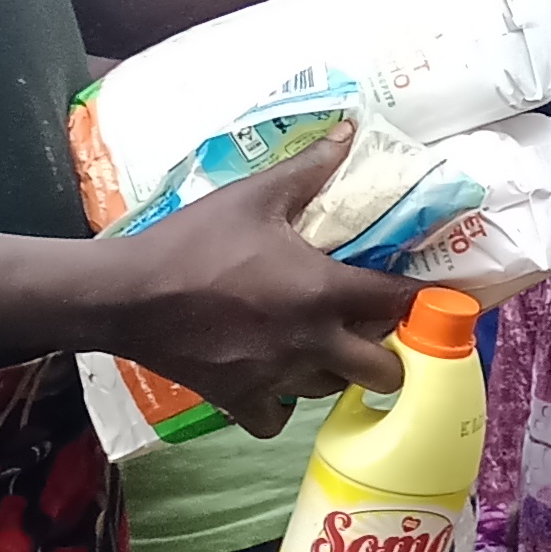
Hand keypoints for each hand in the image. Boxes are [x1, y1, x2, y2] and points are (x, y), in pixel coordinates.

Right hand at [96, 127, 416, 432]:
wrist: (126, 294)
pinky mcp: (239, 400)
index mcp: (323, 291)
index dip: (419, 299)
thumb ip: (310, 169)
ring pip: (333, 391)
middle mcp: (311, 342)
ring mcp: (276, 378)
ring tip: (328, 347)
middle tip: (378, 331)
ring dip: (338, 373)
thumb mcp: (255, 196)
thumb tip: (349, 130)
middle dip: (393, 354)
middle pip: (383, 371)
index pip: (398, 302)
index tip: (424, 296)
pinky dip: (281, 407)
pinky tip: (276, 381)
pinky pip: (277, 420)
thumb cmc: (194, 241)